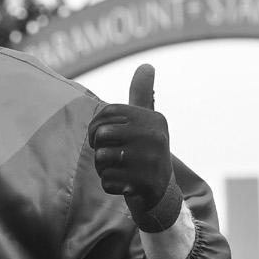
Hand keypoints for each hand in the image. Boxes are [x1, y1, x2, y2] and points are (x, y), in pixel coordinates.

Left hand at [87, 64, 182, 232]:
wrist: (162, 193)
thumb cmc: (145, 152)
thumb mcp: (147, 122)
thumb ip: (143, 94)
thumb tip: (146, 65)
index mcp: (153, 119)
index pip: (105, 114)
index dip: (96, 128)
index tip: (104, 138)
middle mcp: (155, 136)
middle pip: (100, 136)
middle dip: (100, 149)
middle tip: (115, 157)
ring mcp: (151, 160)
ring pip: (101, 159)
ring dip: (104, 168)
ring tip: (122, 170)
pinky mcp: (145, 183)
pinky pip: (106, 181)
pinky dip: (110, 185)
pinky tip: (126, 185)